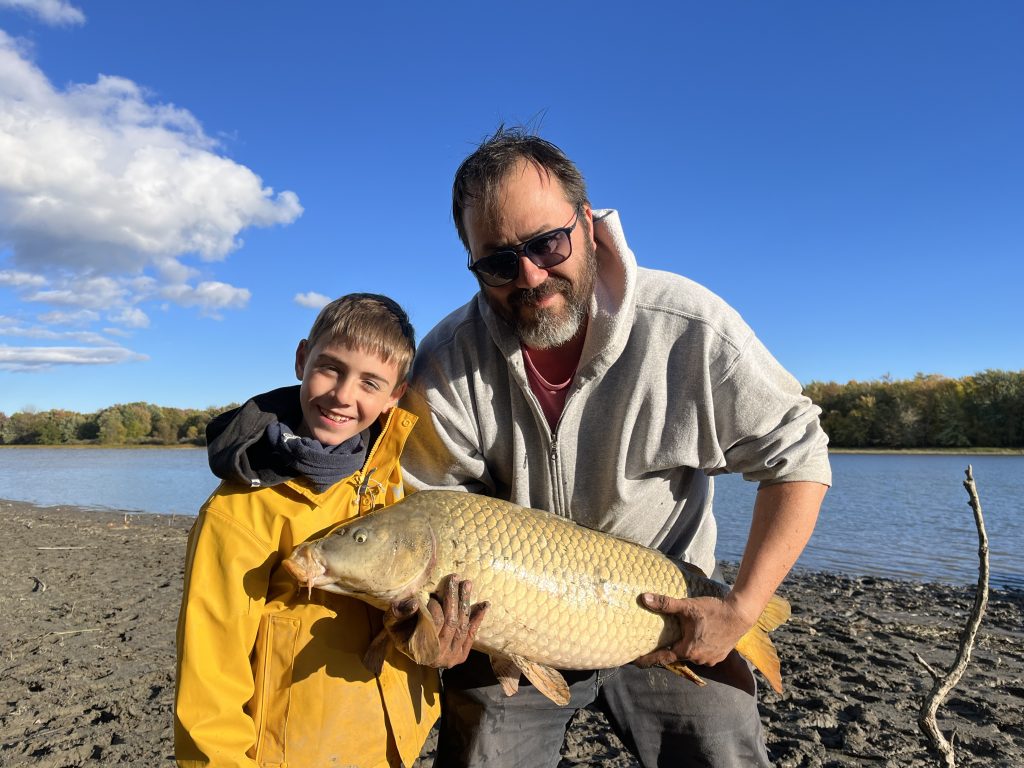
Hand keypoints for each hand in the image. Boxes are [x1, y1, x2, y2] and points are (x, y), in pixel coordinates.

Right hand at [388, 574, 487, 668]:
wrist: (410, 649)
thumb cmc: (400, 632)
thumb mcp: (392, 622)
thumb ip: (398, 613)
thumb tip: (414, 603)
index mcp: (421, 649)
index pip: (435, 623)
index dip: (436, 605)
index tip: (434, 592)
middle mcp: (439, 657)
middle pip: (451, 622)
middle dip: (453, 598)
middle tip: (454, 578)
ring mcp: (452, 658)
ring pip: (462, 626)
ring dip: (465, 602)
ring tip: (466, 584)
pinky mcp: (461, 656)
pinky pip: (471, 634)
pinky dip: (478, 618)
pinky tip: (484, 604)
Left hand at [633, 594, 750, 668]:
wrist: (740, 614)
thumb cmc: (713, 610)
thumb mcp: (687, 606)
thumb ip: (665, 604)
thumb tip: (644, 598)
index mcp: (688, 649)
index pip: (662, 658)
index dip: (648, 659)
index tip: (635, 662)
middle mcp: (698, 658)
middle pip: (678, 654)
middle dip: (669, 648)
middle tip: (659, 641)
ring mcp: (710, 659)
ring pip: (691, 655)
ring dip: (686, 647)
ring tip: (681, 637)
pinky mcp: (720, 656)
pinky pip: (703, 654)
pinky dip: (698, 647)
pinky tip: (698, 637)